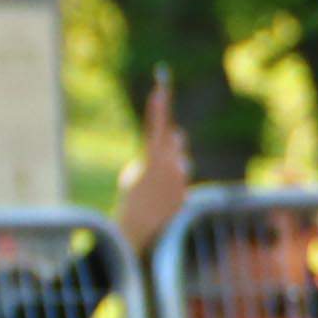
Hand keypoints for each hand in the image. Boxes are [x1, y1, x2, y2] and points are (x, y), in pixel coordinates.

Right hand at [114, 69, 190, 253]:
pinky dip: (170, 179)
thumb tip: (170, 152)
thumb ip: (152, 158)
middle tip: (163, 135)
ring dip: (170, 161)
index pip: (156, 128)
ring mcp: (181, 179)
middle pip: (174, 138)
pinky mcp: (186, 189)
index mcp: (153, 159)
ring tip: (157, 174)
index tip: (159, 89)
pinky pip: (178, 175)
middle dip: (168, 135)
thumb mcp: (134, 174)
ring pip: (178, 158)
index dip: (158, 108)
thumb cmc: (131, 199)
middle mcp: (171, 166)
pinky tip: (161, 194)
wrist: (140, 227)